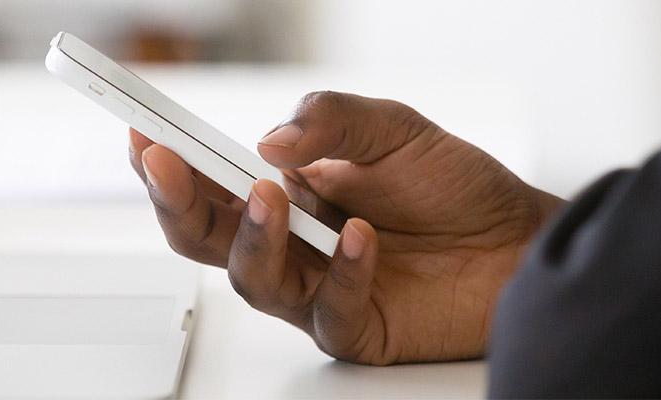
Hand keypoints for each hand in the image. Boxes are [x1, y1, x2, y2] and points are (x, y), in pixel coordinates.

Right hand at [128, 91, 564, 364]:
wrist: (519, 240)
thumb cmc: (455, 187)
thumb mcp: (393, 128)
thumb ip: (331, 122)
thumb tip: (268, 142)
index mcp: (287, 191)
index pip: (210, 181)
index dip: (169, 162)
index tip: (141, 133)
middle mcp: (292, 243)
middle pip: (206, 237)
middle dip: (178, 201)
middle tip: (167, 166)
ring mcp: (318, 288)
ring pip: (253, 278)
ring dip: (253, 236)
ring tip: (273, 196)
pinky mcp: (355, 328)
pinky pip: (328, 312)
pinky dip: (342, 272)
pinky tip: (362, 237)